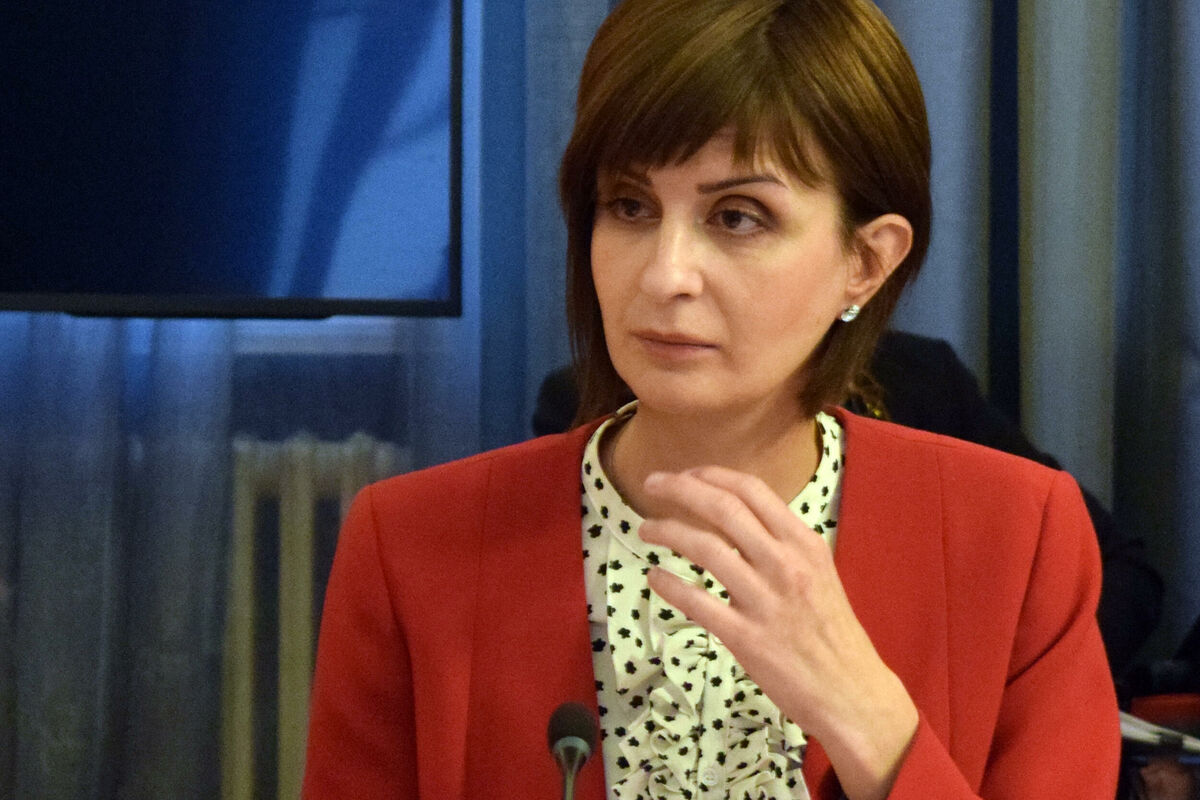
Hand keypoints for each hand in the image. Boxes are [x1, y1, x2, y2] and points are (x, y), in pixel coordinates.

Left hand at [638, 465, 917, 799]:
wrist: (851, 691)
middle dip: (680, 489)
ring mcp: (765, 601)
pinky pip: (697, 602)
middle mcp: (786, 564)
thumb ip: (781, 543)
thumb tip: (738, 515)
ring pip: (705, 548)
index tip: (685, 474)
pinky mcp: (746, 638)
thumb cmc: (830, 630)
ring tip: (645, 529)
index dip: (711, 475)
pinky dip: (669, 584)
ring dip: (667, 531)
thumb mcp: (818, 571)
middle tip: (652, 485)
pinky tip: (654, 576)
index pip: (752, 490)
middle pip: (723, 508)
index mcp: (804, 543)